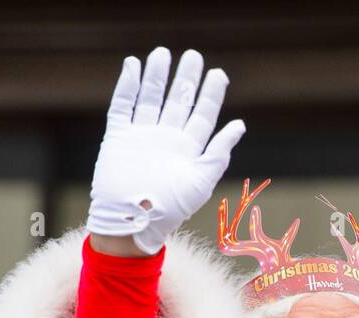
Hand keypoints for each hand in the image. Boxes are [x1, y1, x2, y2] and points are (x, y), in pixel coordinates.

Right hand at [87, 47, 245, 254]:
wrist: (133, 222)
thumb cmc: (170, 209)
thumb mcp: (201, 181)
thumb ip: (219, 152)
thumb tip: (240, 125)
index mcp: (188, 150)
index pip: (202, 115)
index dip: (211, 95)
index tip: (218, 74)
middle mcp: (166, 140)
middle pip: (178, 102)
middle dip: (186, 79)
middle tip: (193, 56)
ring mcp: (142, 137)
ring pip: (150, 99)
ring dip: (157, 77)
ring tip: (162, 53)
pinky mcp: (118, 138)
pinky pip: (122, 106)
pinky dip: (127, 86)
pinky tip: (133, 66)